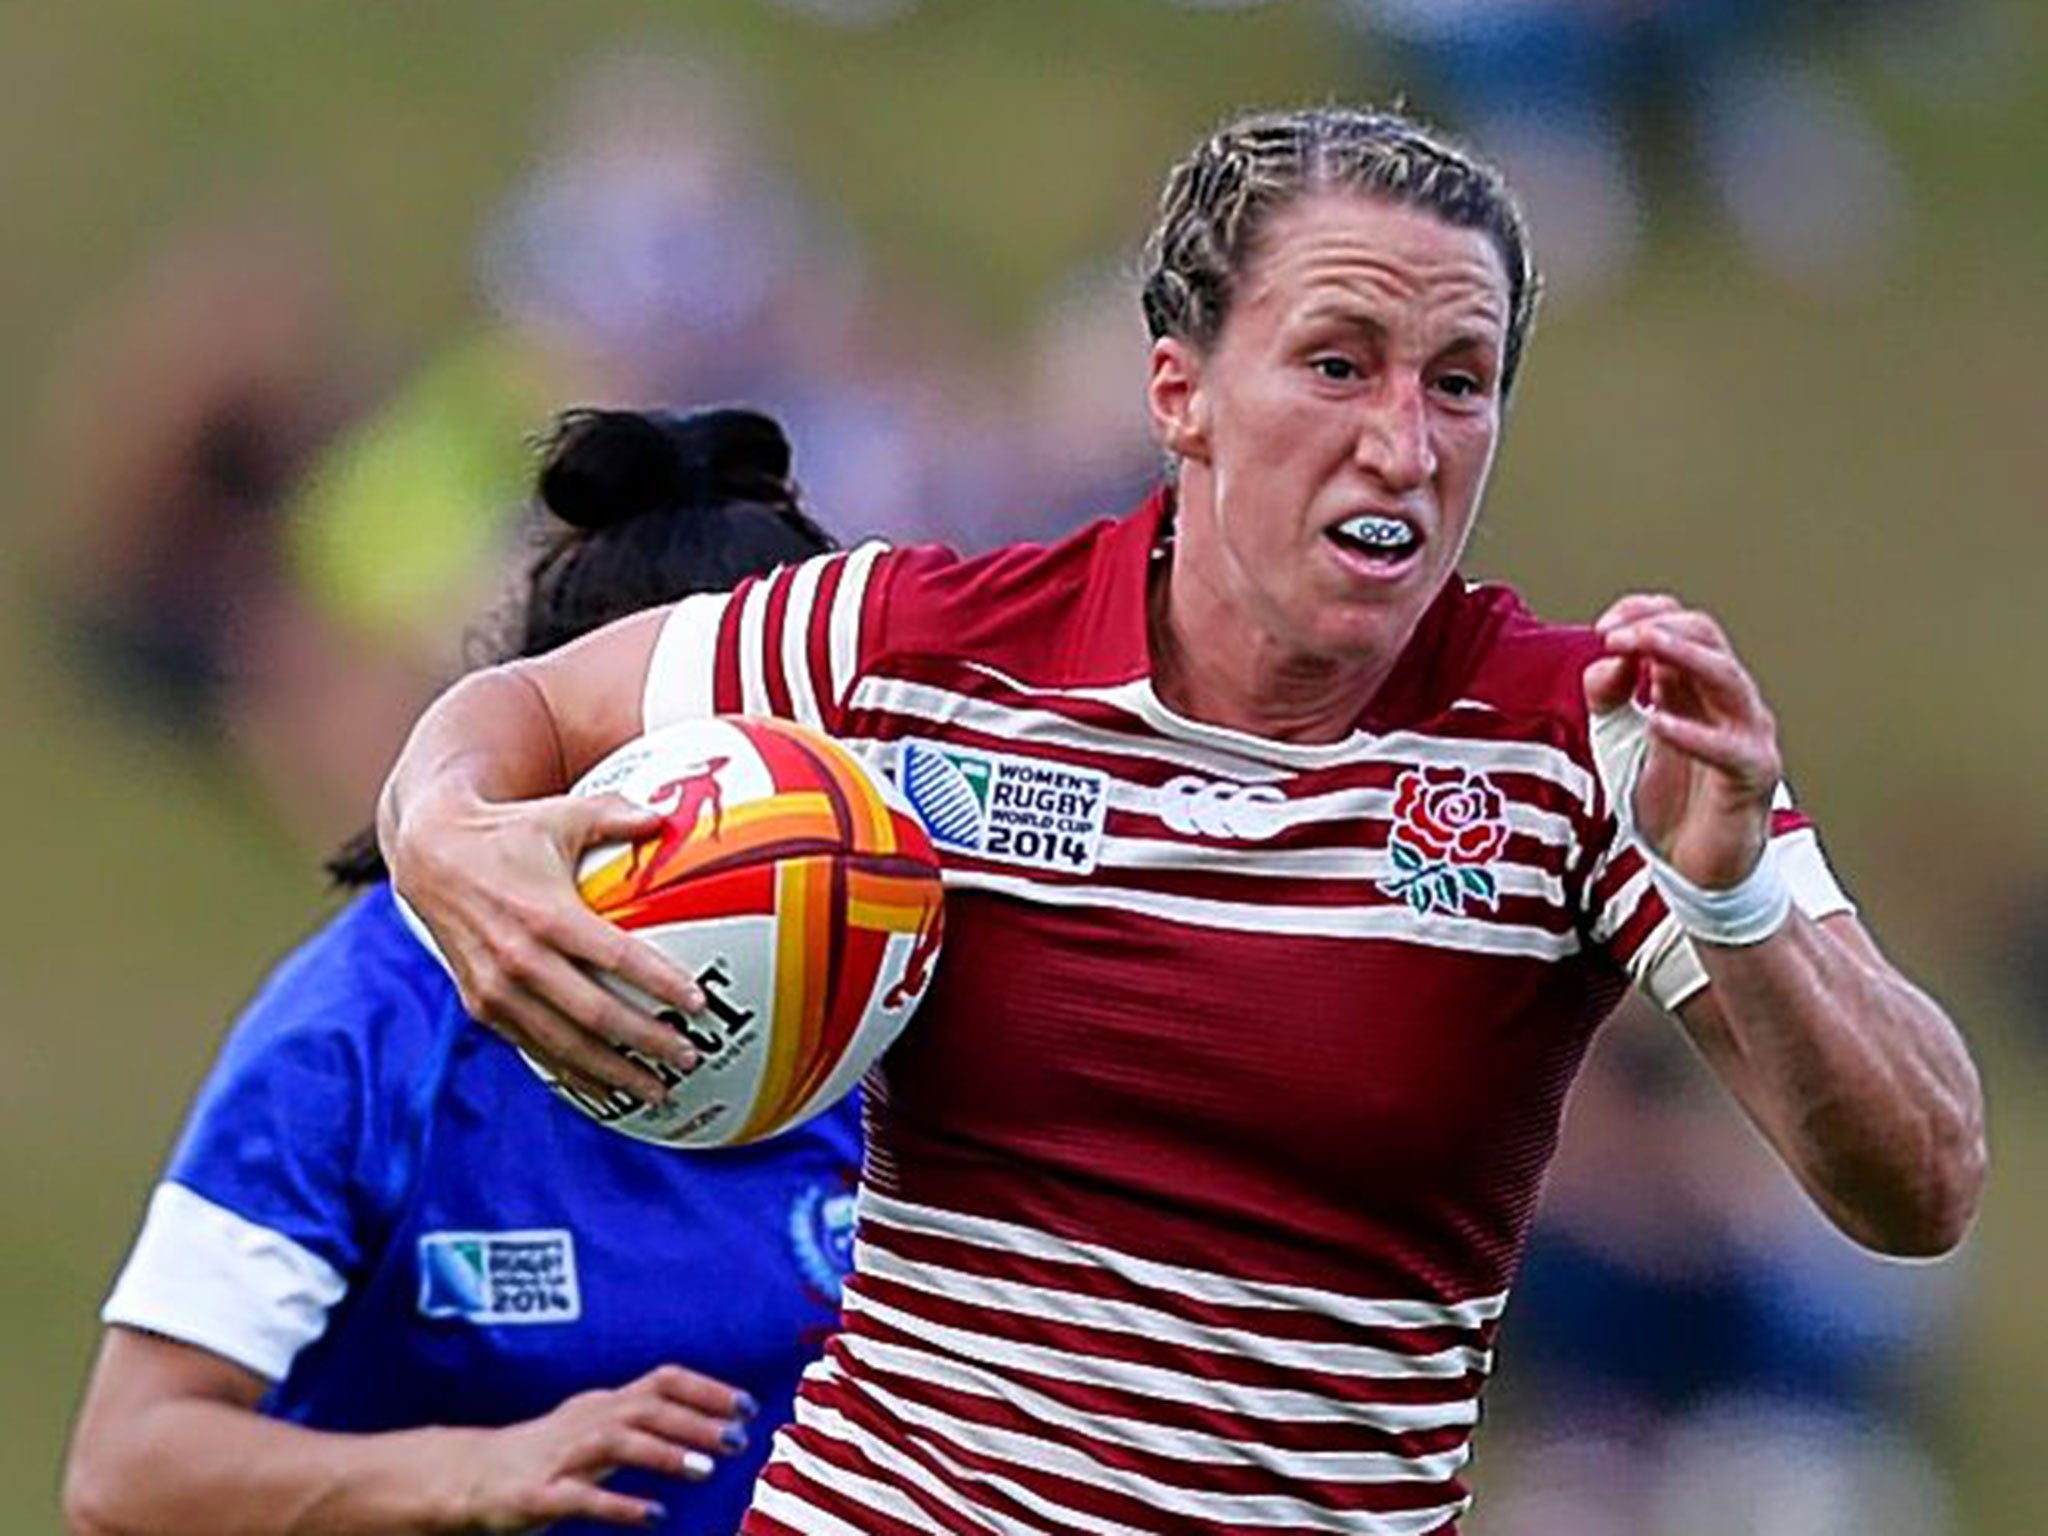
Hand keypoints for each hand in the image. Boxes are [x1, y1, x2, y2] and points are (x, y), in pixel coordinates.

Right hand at [390, 784, 705, 1101]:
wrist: (428, 856)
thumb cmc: (508, 832)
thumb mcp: (562, 814)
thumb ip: (617, 815)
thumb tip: (667, 817)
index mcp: (546, 914)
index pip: (617, 958)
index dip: (661, 984)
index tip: (699, 1004)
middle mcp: (520, 959)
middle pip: (596, 1015)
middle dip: (647, 1042)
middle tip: (690, 1058)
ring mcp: (497, 989)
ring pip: (564, 1046)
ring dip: (614, 1072)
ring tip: (658, 1090)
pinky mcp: (481, 1005)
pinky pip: (534, 1049)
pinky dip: (573, 1072)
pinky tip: (607, 1089)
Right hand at [446, 1365, 756, 1531]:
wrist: (468, 1477)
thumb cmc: (544, 1454)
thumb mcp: (596, 1425)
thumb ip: (644, 1421)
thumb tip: (710, 1421)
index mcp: (604, 1402)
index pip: (662, 1380)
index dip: (707, 1389)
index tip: (748, 1405)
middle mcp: (586, 1420)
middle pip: (647, 1407)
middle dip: (696, 1421)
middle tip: (738, 1440)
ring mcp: (562, 1456)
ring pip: (618, 1442)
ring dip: (665, 1454)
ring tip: (706, 1470)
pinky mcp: (539, 1495)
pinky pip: (583, 1498)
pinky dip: (621, 1505)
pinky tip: (655, 1515)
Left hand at [1583, 593, 1782, 888]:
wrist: (1694, 864)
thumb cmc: (1668, 798)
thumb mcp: (1618, 739)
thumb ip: (1608, 696)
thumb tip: (1604, 657)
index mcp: (1695, 685)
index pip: (1681, 624)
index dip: (1643, 614)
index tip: (1602, 627)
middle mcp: (1726, 699)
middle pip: (1707, 636)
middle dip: (1659, 626)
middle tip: (1613, 634)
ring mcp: (1746, 732)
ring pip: (1725, 676)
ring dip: (1679, 654)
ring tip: (1639, 646)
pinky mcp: (1753, 774)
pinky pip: (1728, 746)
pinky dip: (1692, 732)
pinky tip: (1657, 723)